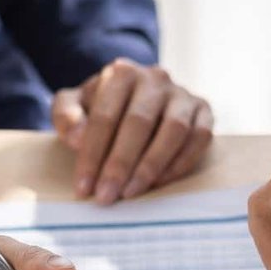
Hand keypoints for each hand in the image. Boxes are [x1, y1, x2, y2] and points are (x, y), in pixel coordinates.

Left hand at [52, 57, 213, 204]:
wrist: (140, 98)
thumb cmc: (104, 107)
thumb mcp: (75, 104)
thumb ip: (66, 116)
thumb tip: (78, 139)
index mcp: (121, 73)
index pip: (104, 116)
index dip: (92, 154)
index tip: (84, 187)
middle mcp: (156, 78)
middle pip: (138, 124)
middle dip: (120, 165)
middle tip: (107, 196)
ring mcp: (183, 94)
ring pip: (173, 131)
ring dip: (151, 166)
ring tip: (132, 192)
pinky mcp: (204, 111)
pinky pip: (200, 138)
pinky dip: (181, 163)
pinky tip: (160, 182)